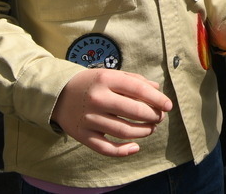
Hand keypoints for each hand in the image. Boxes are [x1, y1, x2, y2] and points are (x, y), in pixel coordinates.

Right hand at [51, 69, 172, 156]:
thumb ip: (134, 80)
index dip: (157, 99)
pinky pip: (106, 148)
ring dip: (143, 132)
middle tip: (159, 117)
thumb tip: (157, 91)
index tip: (168, 106)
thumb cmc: (90, 83)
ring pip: (124, 130)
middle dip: (153, 116)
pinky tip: (135, 147)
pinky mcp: (82, 135)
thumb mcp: (110, 75)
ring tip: (151, 129)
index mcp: (106, 80)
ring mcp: (89, 118)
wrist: (56, 94)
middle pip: (134, 112)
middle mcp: (97, 99)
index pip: (139, 90)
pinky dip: (123, 150)